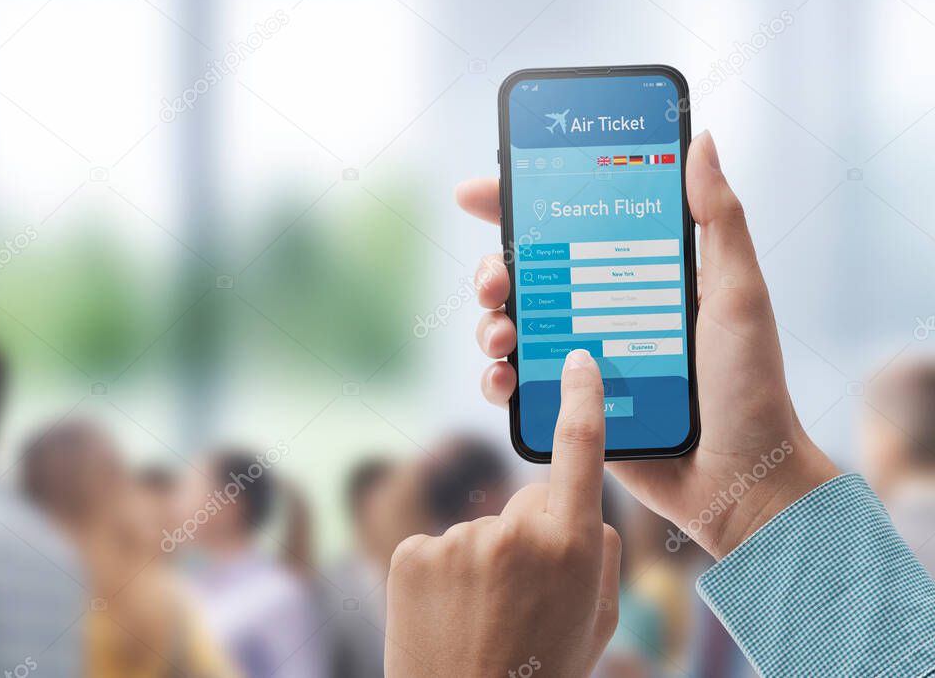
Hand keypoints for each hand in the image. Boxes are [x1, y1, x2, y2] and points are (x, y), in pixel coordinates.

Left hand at [385, 350, 620, 677]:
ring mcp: (457, 541)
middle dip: (527, 535)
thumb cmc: (540, 671)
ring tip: (479, 617)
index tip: (578, 361)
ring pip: (479, 530)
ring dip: (481, 561)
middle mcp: (515, 534)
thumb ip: (599, 556)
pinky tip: (445, 614)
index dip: (581, 401)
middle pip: (526, 503)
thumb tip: (583, 512)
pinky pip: (437, 546)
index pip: (580, 451)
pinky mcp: (410, 552)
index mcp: (571, 549)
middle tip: (519, 596)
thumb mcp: (596, 623)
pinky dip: (440, 573)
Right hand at [459, 131, 838, 558]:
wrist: (742, 480)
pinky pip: (516, 388)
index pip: (569, 228)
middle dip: (493, 270)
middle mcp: (601, 313)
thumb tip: (700, 141)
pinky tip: (503, 380)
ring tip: (501, 334)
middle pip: (526, 277)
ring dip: (489, 323)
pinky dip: (496, 381)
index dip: (518, 205)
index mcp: (635, 277)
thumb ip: (720, 220)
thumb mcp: (739, 293)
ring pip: (510, 328)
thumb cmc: (750, 385)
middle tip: (495, 279)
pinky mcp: (569, 407)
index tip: (482, 190)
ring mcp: (581, 361)